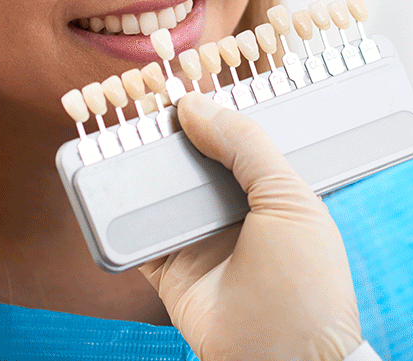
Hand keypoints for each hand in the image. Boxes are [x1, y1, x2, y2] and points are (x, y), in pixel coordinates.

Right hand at [139, 93, 362, 360]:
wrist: (285, 359)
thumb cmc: (306, 283)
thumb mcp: (288, 198)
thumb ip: (245, 146)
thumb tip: (195, 106)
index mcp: (275, 191)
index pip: (241, 140)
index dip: (216, 112)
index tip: (187, 79)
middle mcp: (237, 213)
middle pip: (197, 161)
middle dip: (173, 133)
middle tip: (144, 95)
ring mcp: (202, 241)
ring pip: (164, 191)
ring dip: (143, 165)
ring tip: (119, 125)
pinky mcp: (170, 271)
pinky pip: (137, 236)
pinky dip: (120, 214)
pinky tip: (107, 179)